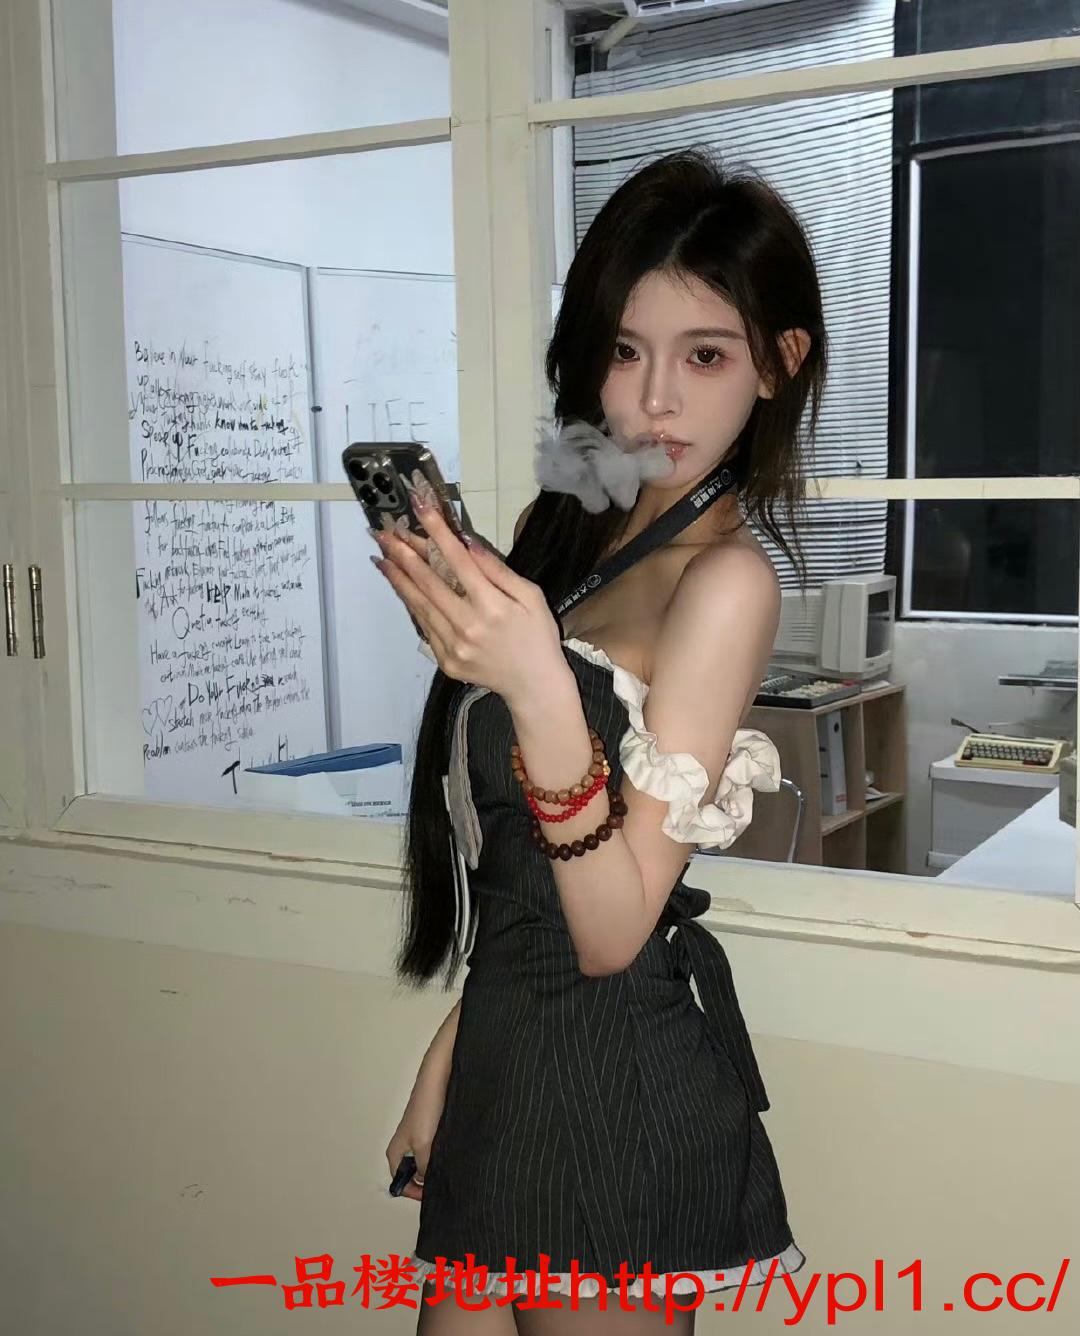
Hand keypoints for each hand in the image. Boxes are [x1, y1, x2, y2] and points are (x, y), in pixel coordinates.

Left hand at [370, 488, 564, 703]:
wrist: (535, 686)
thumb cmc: (538, 636)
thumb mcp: (531, 597)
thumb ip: (499, 571)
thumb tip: (468, 544)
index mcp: (493, 606)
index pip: (458, 561)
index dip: (437, 532)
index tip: (420, 508)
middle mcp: (469, 626)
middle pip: (429, 583)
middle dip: (404, 555)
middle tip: (384, 535)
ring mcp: (454, 646)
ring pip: (419, 606)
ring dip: (398, 580)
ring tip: (382, 558)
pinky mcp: (446, 661)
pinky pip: (424, 627)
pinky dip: (411, 605)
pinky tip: (402, 588)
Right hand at [385, 1087, 443, 1203]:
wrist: (438, 1080)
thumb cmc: (426, 1110)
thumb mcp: (423, 1146)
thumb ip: (424, 1169)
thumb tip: (427, 1182)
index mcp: (395, 1153)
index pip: (400, 1183)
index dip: (414, 1192)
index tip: (431, 1196)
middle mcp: (404, 1148)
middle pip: (413, 1174)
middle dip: (427, 1181)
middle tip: (444, 1183)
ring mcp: (417, 1139)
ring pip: (425, 1162)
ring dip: (436, 1167)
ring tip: (449, 1168)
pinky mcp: (430, 1131)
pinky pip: (434, 1151)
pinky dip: (442, 1155)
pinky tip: (452, 1154)